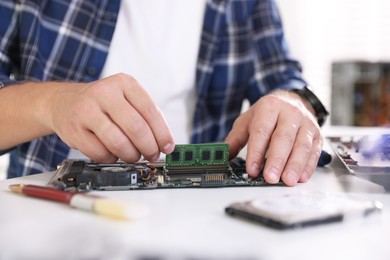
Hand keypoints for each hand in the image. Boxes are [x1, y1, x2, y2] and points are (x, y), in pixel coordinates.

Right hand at [48, 73, 174, 162]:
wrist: (64, 102)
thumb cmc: (103, 104)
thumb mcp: (126, 99)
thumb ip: (145, 117)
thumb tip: (165, 144)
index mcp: (123, 83)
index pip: (150, 111)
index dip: (162, 133)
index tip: (168, 147)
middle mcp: (104, 93)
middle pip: (136, 128)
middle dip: (149, 147)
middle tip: (152, 155)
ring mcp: (86, 111)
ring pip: (118, 143)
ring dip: (131, 155)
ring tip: (133, 155)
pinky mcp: (73, 130)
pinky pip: (100, 153)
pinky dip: (112, 158)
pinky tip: (113, 153)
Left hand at [225, 90, 323, 185]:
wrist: (292, 101)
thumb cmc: (268, 114)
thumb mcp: (247, 120)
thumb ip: (235, 139)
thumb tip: (223, 156)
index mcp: (269, 107)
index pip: (262, 131)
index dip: (256, 152)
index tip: (252, 169)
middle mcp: (290, 113)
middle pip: (283, 138)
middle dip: (277, 160)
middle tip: (270, 177)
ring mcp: (306, 123)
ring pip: (301, 146)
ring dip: (295, 165)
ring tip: (287, 180)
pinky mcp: (317, 135)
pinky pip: (314, 151)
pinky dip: (308, 166)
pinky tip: (301, 177)